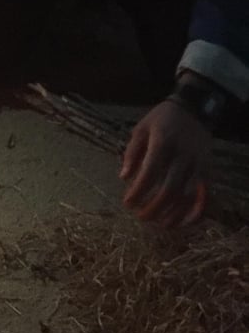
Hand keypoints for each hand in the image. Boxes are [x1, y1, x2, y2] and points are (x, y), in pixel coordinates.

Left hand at [120, 100, 211, 226]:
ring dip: (173, 214)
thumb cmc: (162, 119)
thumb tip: (124, 177)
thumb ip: (132, 152)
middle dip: (154, 207)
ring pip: (187, 196)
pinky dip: (195, 212)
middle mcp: (183, 155)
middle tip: (141, 216)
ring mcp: (198, 165)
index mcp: (163, 142)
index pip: (150, 172)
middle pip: (169, 189)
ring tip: (159, 223)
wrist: (194, 110)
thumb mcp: (141, 128)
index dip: (138, 191)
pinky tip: (183, 222)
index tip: (127, 203)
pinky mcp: (208, 171)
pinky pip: (204, 197)